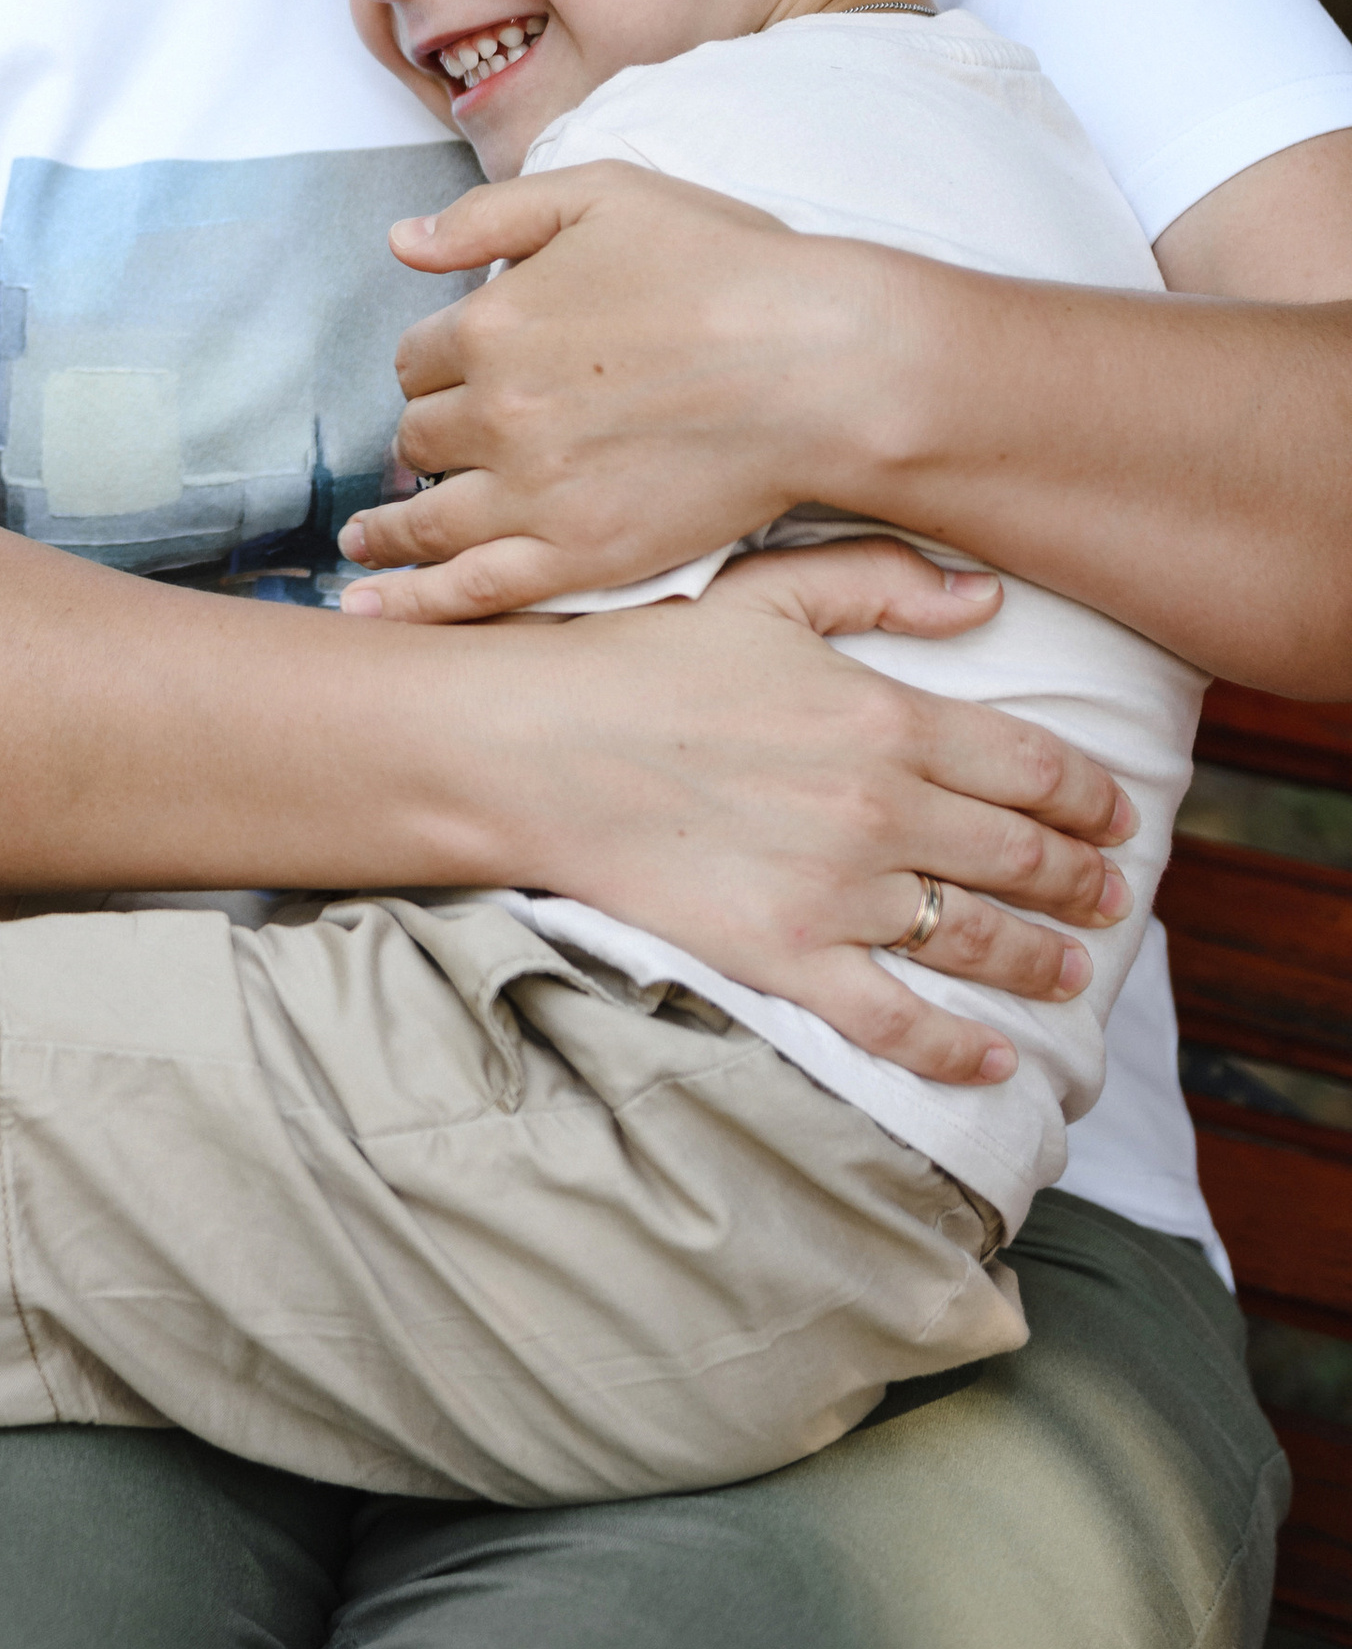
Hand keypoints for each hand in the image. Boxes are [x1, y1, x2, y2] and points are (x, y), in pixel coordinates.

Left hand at [341, 162, 884, 616]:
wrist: (822, 365)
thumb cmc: (728, 268)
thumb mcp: (603, 195)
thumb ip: (492, 215)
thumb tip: (401, 241)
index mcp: (492, 324)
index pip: (420, 358)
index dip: (436, 365)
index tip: (455, 375)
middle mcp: (496, 413)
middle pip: (421, 436)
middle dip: (430, 436)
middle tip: (443, 447)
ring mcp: (533, 493)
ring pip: (429, 516)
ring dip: (389, 527)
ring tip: (365, 539)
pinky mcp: (578, 557)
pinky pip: (470, 590)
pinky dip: (410, 603)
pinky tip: (370, 611)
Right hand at [491, 541, 1136, 1086]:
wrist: (532, 748)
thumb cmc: (638, 662)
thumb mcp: (762, 595)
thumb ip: (878, 586)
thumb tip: (985, 599)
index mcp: (883, 716)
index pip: (1029, 764)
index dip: (1088, 796)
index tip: (1117, 817)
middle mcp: (879, 808)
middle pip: (1020, 856)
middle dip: (1082, 880)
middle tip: (1110, 897)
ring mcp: (836, 892)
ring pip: (975, 940)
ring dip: (1040, 959)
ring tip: (1069, 969)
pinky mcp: (785, 958)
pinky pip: (894, 1022)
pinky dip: (955, 1051)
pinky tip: (993, 1062)